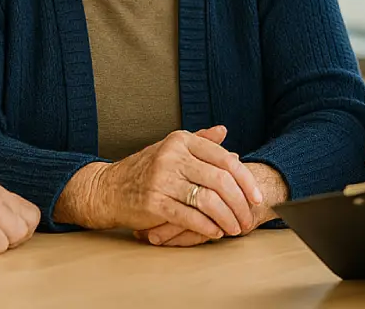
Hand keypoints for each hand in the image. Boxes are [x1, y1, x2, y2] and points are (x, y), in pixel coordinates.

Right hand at [56, 126, 261, 238]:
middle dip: (240, 203)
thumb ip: (199, 141)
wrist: (108, 189)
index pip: (224, 159)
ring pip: (208, 200)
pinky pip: (189, 217)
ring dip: (227, 218)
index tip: (256, 197)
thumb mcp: (170, 148)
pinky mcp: (153, 202)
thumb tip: (225, 133)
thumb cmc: (144, 170)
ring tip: (234, 228)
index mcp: (180, 140)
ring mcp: (161, 179)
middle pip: (220, 180)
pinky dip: (207, 227)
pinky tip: (215, 232)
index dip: (245, 180)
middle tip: (248, 219)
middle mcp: (172, 156)